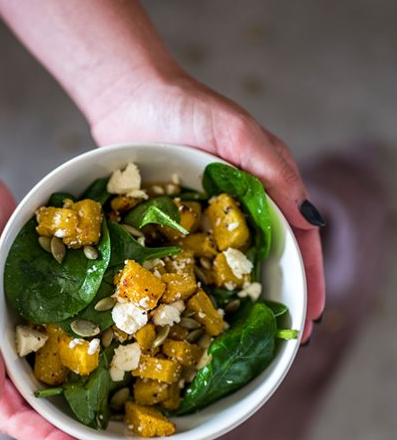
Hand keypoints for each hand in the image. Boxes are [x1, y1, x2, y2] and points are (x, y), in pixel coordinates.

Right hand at [0, 170, 117, 439]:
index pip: (13, 415)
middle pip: (38, 405)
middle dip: (72, 432)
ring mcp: (20, 328)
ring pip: (54, 377)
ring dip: (82, 401)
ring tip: (117, 417)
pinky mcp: (38, 305)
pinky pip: (64, 338)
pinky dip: (87, 355)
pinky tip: (113, 360)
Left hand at [90, 74, 324, 341]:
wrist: (129, 99)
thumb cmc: (186, 106)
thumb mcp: (240, 135)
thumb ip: (275, 173)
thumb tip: (309, 220)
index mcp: (263, 187)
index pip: (298, 240)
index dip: (309, 280)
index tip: (310, 318)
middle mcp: (236, 206)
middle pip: (265, 260)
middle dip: (276, 298)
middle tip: (281, 340)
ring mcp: (202, 216)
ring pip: (226, 266)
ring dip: (236, 300)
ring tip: (239, 335)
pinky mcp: (169, 220)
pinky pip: (186, 258)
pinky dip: (194, 283)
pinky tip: (191, 307)